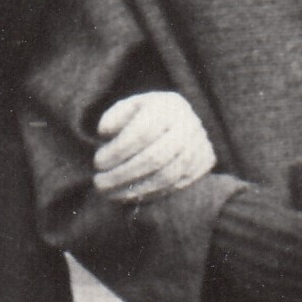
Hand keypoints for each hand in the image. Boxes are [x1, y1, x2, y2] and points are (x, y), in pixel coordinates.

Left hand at [93, 91, 214, 205]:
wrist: (183, 122)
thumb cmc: (148, 115)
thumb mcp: (130, 108)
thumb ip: (114, 116)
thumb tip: (104, 132)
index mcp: (169, 106)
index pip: (142, 132)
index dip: (118, 151)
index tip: (98, 163)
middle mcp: (188, 126)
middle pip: (154, 157)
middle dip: (122, 174)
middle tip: (99, 183)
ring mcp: (199, 146)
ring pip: (166, 176)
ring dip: (134, 189)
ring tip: (110, 194)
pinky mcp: (203, 164)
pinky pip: (175, 186)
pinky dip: (149, 194)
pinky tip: (129, 195)